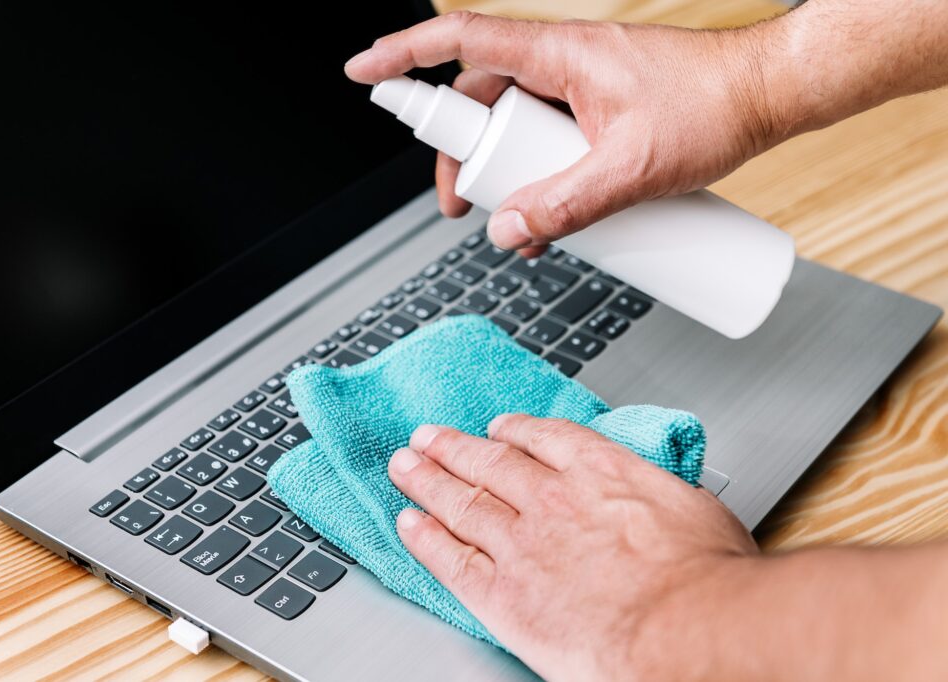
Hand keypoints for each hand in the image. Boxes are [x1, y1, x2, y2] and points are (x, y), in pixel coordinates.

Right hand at [345, 12, 778, 256]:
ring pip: (515, 124)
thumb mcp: (633, 169)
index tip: (363, 73)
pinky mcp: (599, 109)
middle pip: (481, 99)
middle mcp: (561, 62)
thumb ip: (567, 206)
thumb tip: (508, 233)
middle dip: (463, 155)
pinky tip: (551, 217)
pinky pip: (549, 136)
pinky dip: (539, 173)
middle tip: (461, 206)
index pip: (460, 41)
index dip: (404, 54)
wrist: (770, 96)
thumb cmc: (715, 108)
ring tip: (516, 225)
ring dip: (506, 173)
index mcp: (559, 53)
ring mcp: (579, 86)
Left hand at [387, 415, 757, 680]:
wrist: (684, 630)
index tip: (496, 428)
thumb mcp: (697, 510)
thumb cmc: (705, 579)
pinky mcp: (503, 594)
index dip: (512, 431)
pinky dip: (425, 538)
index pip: (543, 439)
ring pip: (461, 501)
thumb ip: (659, 495)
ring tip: (405, 467)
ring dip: (427, 481)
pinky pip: (451, 559)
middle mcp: (552, 499)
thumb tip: (662, 499)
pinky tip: (408, 525)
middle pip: (488, 463)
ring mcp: (522, 544)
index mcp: (600, 471)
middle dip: (452, 448)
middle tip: (426, 437)